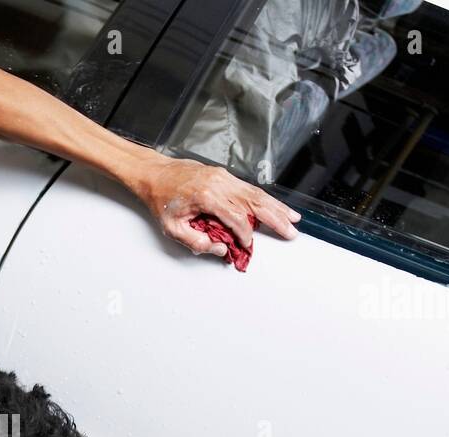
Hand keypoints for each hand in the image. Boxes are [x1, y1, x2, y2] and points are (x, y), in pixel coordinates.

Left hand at [138, 156, 299, 256]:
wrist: (155, 174)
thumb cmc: (162, 199)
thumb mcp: (172, 227)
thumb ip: (196, 242)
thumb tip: (220, 249)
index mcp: (207, 196)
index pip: (235, 217)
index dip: (244, 233)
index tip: (247, 245)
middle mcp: (219, 183)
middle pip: (255, 202)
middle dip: (276, 218)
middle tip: (291, 231)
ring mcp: (224, 177)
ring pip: (257, 193)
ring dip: (277, 206)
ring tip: (293, 218)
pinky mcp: (224, 176)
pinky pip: (250, 188)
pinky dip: (265, 198)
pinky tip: (275, 206)